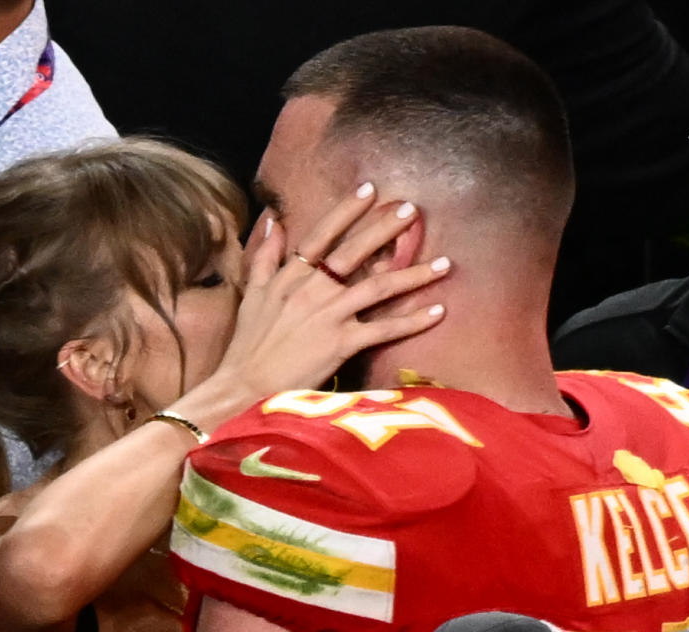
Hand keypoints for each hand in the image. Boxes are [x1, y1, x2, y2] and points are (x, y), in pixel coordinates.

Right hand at [209, 187, 448, 404]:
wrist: (244, 385)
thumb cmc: (247, 345)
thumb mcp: (250, 294)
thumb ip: (264, 256)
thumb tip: (274, 220)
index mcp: (290, 276)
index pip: (322, 235)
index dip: (346, 211)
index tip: (370, 189)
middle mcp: (312, 289)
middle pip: (355, 251)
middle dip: (385, 228)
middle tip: (412, 210)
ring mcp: (329, 315)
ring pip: (378, 287)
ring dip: (414, 274)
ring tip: (444, 263)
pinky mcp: (341, 343)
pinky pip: (384, 328)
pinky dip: (412, 320)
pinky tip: (437, 311)